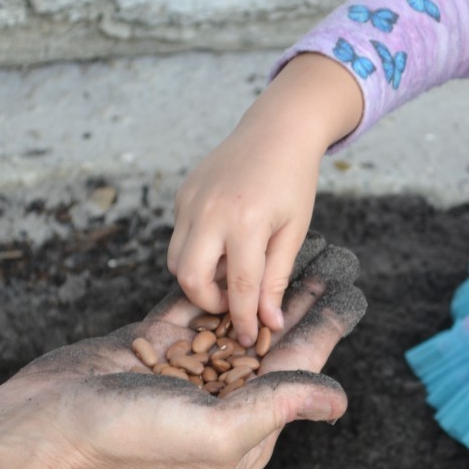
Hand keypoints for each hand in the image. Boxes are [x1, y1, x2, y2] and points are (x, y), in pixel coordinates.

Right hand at [0, 233, 365, 468]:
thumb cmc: (127, 442)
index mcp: (243, 428)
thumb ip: (277, 408)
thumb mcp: (215, 430)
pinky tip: (238, 259)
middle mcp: (218, 402)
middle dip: (301, 299)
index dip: (326, 325)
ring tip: (291, 250)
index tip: (354, 290)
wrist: (38, 434)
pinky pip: (192, 312)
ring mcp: (183, 374)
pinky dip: (216, 286)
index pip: (297, 366)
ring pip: (235, 320)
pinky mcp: (149, 348)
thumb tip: (338, 401)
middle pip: (272, 339)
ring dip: (263, 285)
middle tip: (334, 258)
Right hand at [167, 53, 363, 347]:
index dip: (243, 319)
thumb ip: (277, 279)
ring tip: (231, 274)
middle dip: (208, 303)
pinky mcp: (181, 195)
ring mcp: (190, 201)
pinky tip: (224, 245)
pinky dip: (197, 252)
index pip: (240, 287)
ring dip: (198, 279)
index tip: (247, 338)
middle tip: (232, 305)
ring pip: (176, 260)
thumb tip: (268, 322)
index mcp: (246, 221)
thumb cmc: (293, 182)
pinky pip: (179, 237)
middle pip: (189, 279)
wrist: (277, 130)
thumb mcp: (293, 232)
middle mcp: (210, 211)